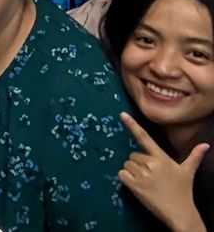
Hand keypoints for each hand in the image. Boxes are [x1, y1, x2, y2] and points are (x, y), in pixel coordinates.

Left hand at [118, 112, 209, 230]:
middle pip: (133, 155)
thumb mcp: (188, 172)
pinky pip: (121, 174)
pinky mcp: (134, 185)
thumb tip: (205, 145)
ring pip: (127, 165)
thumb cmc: (183, 191)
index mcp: (161, 158)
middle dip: (138, 164)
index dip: (132, 125)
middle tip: (150, 176)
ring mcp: (141, 174)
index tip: (122, 114)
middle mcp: (150, 163)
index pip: (145, 138)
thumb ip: (194, 157)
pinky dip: (126, 179)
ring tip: (146, 182)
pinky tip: (137, 186)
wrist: (179, 212)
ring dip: (132, 172)